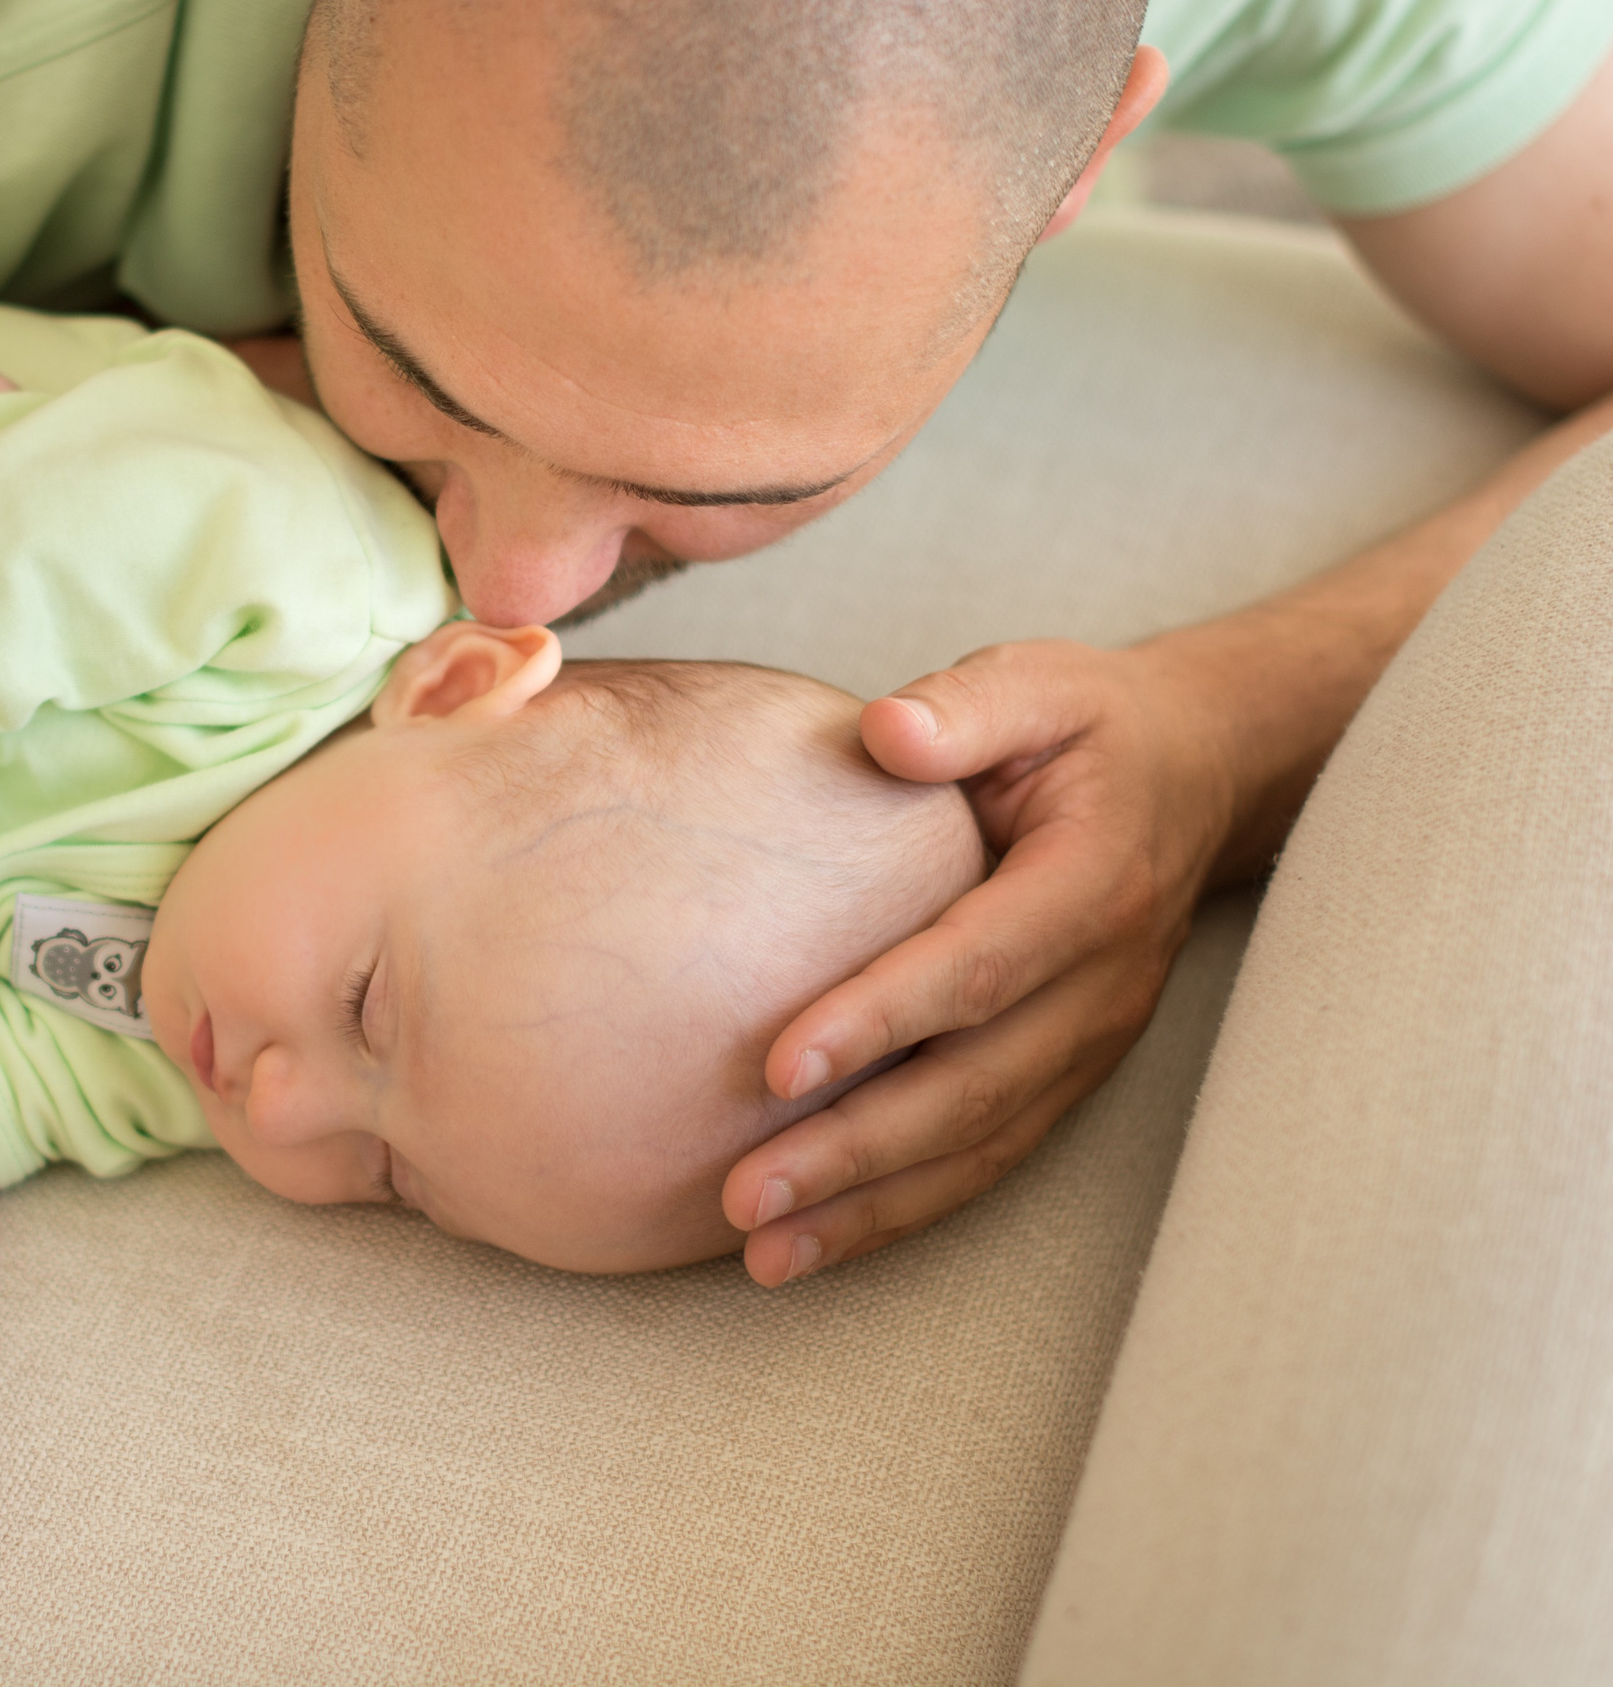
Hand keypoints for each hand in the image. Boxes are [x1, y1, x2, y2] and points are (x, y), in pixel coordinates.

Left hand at [723, 637, 1238, 1285]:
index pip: (977, 965)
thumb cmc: (1085, 727)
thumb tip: (886, 730)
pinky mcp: (1063, 1076)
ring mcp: (1089, 1043)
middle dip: (855, 1149)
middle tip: (743, 1192)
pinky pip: (982, 1161)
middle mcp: (1100, 982)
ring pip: (977, 1146)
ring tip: (761, 1250)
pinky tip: (809, 1246)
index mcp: (1090, 884)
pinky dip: (898, 1212)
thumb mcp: (1037, 683)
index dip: (882, 1018)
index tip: (779, 1061)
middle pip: (972, 1087)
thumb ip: (964, 706)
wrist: (1191, 775)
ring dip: (867, 1207)